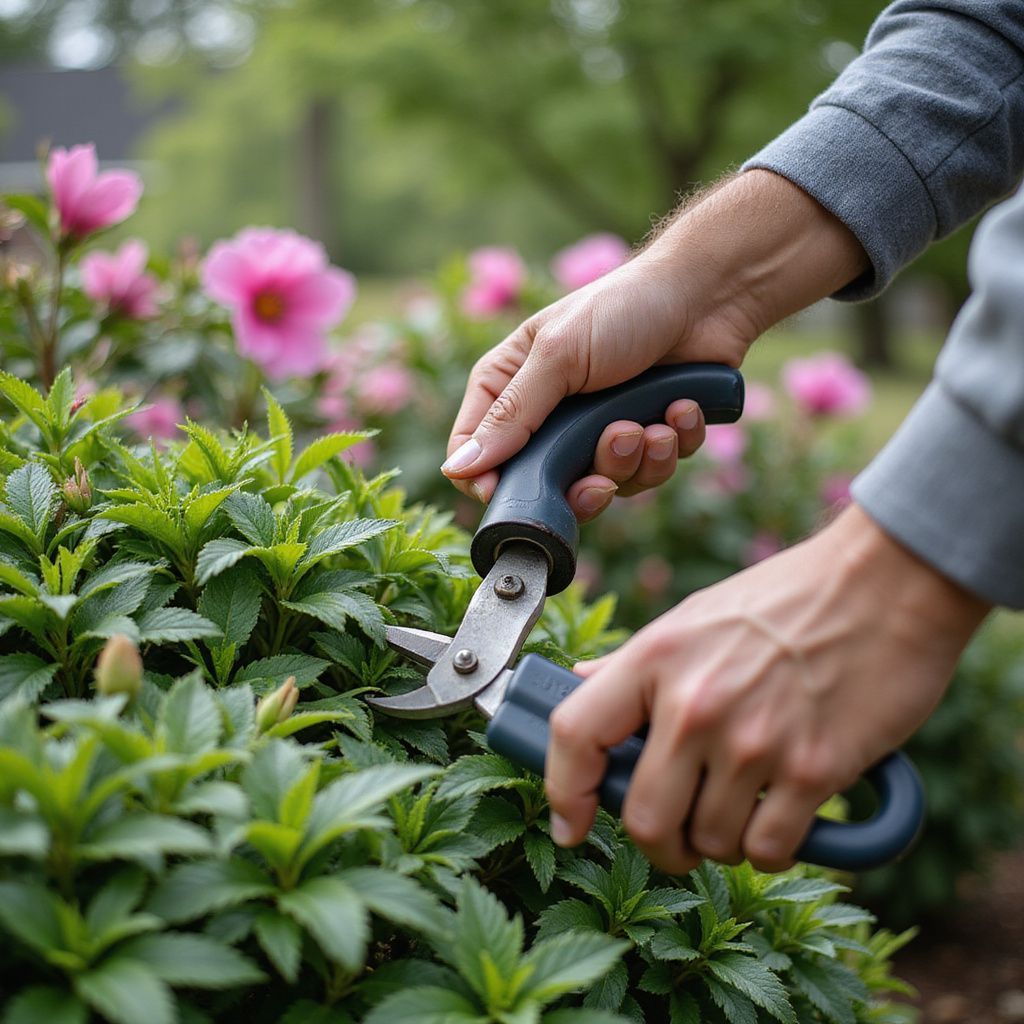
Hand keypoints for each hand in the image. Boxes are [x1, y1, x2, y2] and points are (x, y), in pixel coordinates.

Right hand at [442, 170, 868, 519]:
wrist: (707, 293)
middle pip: (546, 485)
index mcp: (511, 386)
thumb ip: (511, 415)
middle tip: (616, 444)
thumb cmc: (623, 308)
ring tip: (654, 422)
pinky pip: (652, 472)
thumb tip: (458, 469)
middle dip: (589, 476)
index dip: (491, 482)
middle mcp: (550, 415)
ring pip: (606, 485)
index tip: (519, 495)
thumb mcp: (558, 356)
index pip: (475, 453)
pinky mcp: (647, 438)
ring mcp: (599, 430)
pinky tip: (682, 408)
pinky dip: (671, 444)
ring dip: (636, 459)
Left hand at [544, 505, 989, 873]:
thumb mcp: (693, 616)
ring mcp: (754, 740)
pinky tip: (781, 813)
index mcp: (656, 657)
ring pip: (710, 842)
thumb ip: (635, 663)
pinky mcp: (814, 769)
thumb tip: (582, 685)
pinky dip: (769, 846)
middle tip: (677, 835)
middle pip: (643, 818)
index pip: (574, 735)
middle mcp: (696, 703)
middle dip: (659, 842)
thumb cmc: (787, 597)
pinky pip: (768, 849)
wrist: (886, 582)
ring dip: (720, 841)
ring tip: (741, 806)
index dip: (562, 792)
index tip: (569, 824)